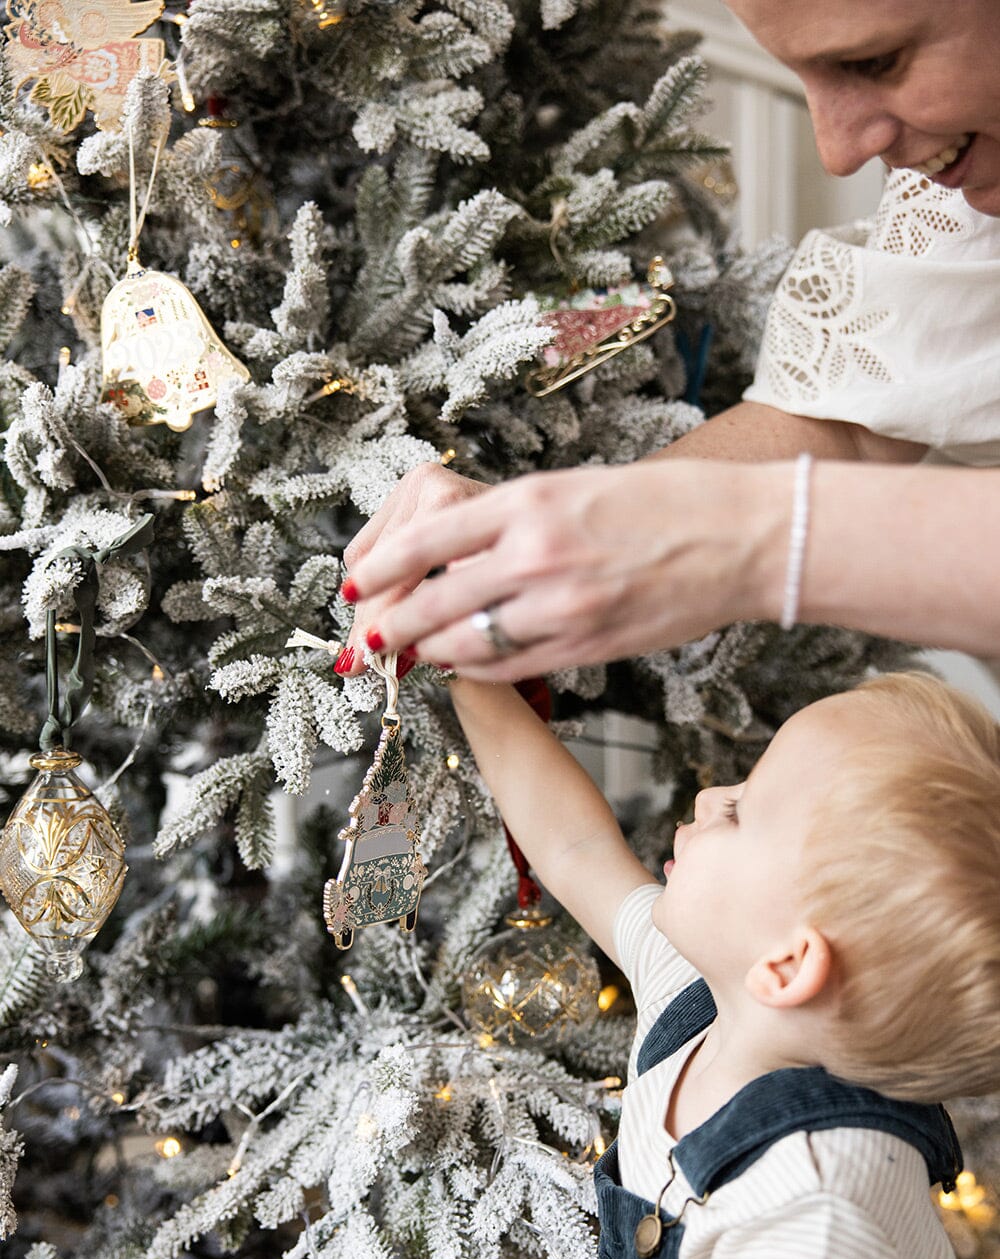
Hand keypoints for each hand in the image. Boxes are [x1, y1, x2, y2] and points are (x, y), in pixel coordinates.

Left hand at [346, 459, 788, 679]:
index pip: (425, 538)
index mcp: (528, 502)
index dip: (377, 567)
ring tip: (416, 653)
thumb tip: (452, 555)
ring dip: (431, 653)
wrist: (741, 538)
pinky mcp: (586, 648)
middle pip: (431, 601)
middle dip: (390, 626)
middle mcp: (535, 555)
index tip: (355, 584)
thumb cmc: (661, 505)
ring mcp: (561, 607)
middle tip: (368, 640)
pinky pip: (510, 668)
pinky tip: (467, 664)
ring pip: (465, 645)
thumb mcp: (574, 488)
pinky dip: (478, 669)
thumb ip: (511, 521)